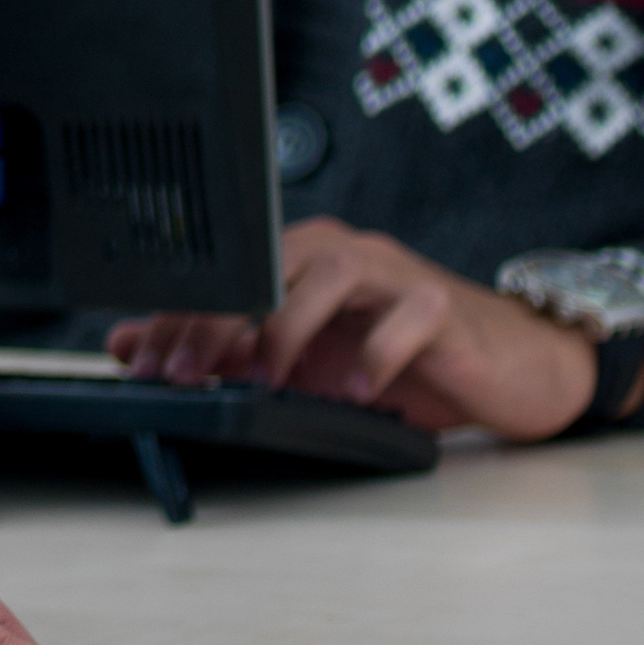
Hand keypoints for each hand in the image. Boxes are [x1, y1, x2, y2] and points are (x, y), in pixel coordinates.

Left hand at [113, 219, 594, 437]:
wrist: (515, 366)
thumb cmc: (405, 359)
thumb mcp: (300, 359)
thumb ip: (217, 348)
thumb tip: (128, 346)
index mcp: (298, 258)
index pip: (223, 277)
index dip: (176, 316)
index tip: (144, 364)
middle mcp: (342, 253)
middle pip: (263, 268)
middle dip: (213, 321)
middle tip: (183, 374)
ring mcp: (396, 275)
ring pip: (326, 275)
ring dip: (285, 327)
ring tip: (265, 378)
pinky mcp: (445, 307)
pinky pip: (406, 318)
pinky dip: (376, 353)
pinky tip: (358, 391)